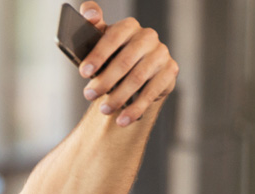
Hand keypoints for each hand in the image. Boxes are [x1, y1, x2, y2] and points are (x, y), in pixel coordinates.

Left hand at [76, 1, 178, 126]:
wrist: (131, 77)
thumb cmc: (109, 58)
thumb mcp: (97, 44)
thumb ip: (90, 28)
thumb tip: (89, 12)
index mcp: (128, 26)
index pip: (113, 36)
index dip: (98, 54)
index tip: (83, 72)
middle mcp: (148, 37)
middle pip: (125, 60)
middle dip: (105, 81)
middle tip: (89, 95)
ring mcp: (161, 54)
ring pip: (138, 78)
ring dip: (118, 97)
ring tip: (104, 110)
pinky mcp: (170, 72)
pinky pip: (152, 92)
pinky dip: (135, 108)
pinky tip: (122, 120)